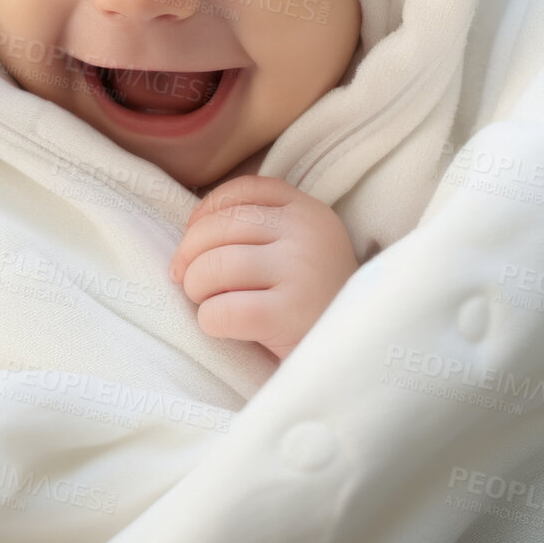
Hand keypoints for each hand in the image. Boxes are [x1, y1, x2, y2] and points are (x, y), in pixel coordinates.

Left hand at [168, 174, 358, 359]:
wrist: (353, 352)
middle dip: (190, 256)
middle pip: (219, 227)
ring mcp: (300, 272)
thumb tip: (191, 228)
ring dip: (196, 288)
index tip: (196, 238)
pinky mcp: (288, 315)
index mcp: (309, 212)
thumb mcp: (301, 249)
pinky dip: (209, 320)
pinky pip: (221, 310)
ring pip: (214, 266)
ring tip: (208, 302)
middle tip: (192, 281)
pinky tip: (224, 326)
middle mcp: (306, 234)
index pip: (243, 190)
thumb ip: (261, 227)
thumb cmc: (312, 302)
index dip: (206, 211)